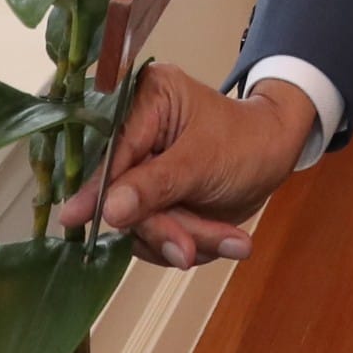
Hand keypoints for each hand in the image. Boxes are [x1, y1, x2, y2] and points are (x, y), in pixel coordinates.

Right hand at [55, 63, 317, 268]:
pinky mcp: (151, 201)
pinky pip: (154, 236)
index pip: (110, 150)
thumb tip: (109, 210)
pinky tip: (225, 236)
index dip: (96, 189)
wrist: (277, 156)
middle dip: (163, 226)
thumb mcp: (204, 162)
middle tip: (189, 251)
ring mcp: (141, 172)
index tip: (75, 218)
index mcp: (144, 101)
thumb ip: (155, 186)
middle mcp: (134, 134)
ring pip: (139, 223)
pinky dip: (188, 242)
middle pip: (121, 194)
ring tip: (232, 239)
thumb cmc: (247, 142)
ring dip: (184, 238)